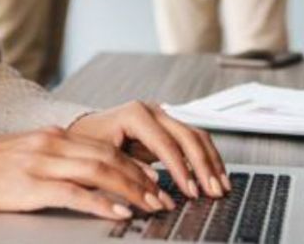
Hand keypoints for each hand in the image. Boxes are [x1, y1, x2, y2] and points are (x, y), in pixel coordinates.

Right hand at [0, 126, 173, 219]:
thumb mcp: (32, 153)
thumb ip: (61, 157)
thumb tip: (94, 172)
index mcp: (55, 135)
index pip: (105, 147)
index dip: (134, 163)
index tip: (155, 179)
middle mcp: (53, 144)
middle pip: (108, 157)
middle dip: (140, 179)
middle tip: (162, 197)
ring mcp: (43, 163)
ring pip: (99, 172)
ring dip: (130, 190)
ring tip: (150, 206)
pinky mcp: (33, 185)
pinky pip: (75, 193)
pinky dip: (101, 202)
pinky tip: (118, 212)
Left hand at [68, 101, 229, 199]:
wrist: (83, 130)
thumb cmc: (89, 142)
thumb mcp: (103, 156)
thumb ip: (129, 169)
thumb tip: (156, 185)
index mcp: (135, 114)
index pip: (165, 143)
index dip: (181, 168)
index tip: (192, 190)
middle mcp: (152, 111)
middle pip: (187, 136)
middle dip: (203, 165)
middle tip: (213, 191)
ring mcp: (161, 116)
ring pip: (196, 135)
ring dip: (211, 161)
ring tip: (220, 186)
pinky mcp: (167, 127)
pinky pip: (193, 139)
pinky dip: (206, 157)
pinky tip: (214, 175)